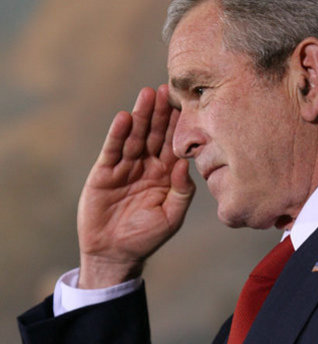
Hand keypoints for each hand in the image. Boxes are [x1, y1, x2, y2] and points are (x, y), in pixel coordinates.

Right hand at [77, 84, 194, 287]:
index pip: (174, 145)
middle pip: (155, 134)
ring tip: (146, 95)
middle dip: (161, 113)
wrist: (114, 254)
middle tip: (166, 89)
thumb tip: (186, 166)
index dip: (179, 126)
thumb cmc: (147, 237)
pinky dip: (118, 134)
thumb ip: (182, 192)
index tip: (186, 105)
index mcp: (166, 175)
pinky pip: (113, 149)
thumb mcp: (172, 217)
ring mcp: (125, 167)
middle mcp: (147, 166)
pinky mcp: (105, 172)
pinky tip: (125, 118)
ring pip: (135, 137)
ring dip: (141, 116)